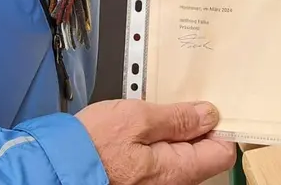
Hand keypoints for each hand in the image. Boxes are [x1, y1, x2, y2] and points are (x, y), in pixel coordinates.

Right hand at [76, 99, 235, 184]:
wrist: (58, 167)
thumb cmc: (93, 144)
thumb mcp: (137, 118)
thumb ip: (177, 118)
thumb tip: (210, 114)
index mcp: (178, 170)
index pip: (223, 152)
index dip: (219, 126)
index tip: (206, 107)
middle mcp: (173, 184)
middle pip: (204, 154)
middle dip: (193, 127)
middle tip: (172, 104)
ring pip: (182, 156)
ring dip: (173, 133)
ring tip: (150, 115)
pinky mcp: (143, 181)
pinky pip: (163, 161)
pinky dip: (158, 143)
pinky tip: (140, 130)